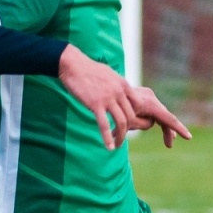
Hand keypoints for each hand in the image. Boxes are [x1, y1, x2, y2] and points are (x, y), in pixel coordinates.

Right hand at [58, 45, 190, 149]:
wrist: (73, 65)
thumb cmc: (90, 70)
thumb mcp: (110, 76)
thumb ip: (118, 86)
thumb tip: (123, 92)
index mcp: (124, 85)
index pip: (138, 106)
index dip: (137, 117)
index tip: (132, 125)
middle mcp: (119, 92)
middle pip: (132, 116)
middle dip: (130, 130)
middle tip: (123, 138)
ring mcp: (108, 98)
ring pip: (122, 123)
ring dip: (120, 137)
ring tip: (117, 145)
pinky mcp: (95, 104)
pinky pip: (104, 124)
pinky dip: (107, 138)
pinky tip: (108, 147)